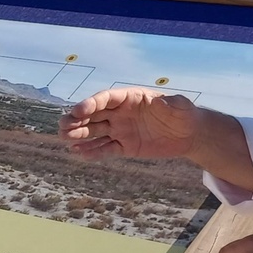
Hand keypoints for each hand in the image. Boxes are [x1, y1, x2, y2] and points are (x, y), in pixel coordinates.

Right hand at [62, 88, 200, 158]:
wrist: (190, 134)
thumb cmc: (184, 114)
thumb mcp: (180, 105)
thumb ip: (170, 103)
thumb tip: (159, 103)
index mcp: (130, 98)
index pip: (105, 99)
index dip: (90, 104)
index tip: (78, 111)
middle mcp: (121, 113)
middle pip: (94, 115)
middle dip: (77, 119)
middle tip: (62, 125)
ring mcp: (121, 130)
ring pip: (95, 132)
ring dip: (79, 135)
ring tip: (65, 139)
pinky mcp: (125, 146)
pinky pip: (106, 149)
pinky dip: (93, 151)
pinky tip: (80, 153)